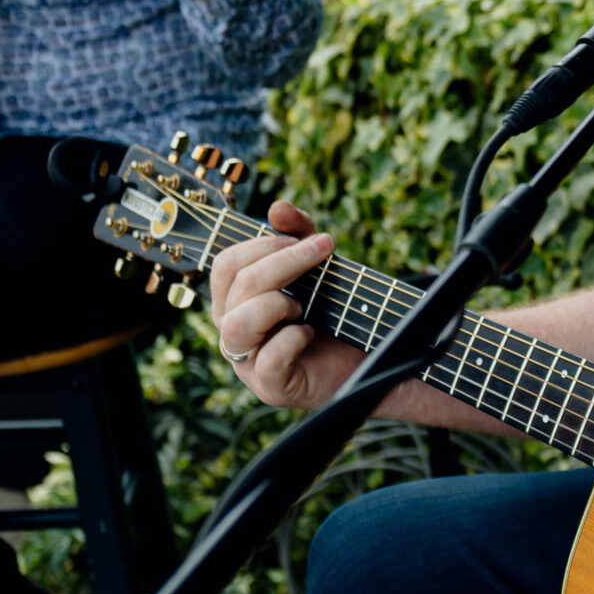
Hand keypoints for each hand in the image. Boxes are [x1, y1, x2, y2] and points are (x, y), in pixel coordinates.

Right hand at [209, 200, 359, 410]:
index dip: (263, 244)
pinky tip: (311, 333)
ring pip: (237, 323)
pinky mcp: (270, 386)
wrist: (367, 360)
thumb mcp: (319, 266)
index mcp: (235, 301)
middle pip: (237, 285)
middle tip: (324, 251)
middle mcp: (233, 330)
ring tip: (305, 306)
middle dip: (285, 262)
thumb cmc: (334, 313)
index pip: (225, 264)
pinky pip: (268, 359)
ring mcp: (248, 362)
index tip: (305, 238)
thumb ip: (299, 234)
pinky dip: (293, 339)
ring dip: (277, 304)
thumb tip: (277, 207)